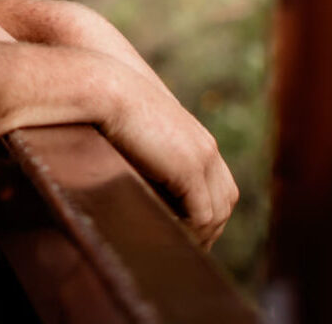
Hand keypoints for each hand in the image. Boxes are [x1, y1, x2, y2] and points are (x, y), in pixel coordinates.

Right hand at [99, 61, 237, 247]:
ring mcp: (201, 157)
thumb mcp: (138, 133)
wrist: (106, 86)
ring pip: (218, 212)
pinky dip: (191, 231)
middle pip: (225, 200)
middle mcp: (206, 148)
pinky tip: (169, 235)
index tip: (184, 228)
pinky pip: (202, 215)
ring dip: (201, 234)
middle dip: (209, 227)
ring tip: (175, 245)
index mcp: (196, 139)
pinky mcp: (189, 168)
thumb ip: (150, 155)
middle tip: (184, 244)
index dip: (205, 210)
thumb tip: (140, 181)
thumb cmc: (111, 104)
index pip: (218, 185)